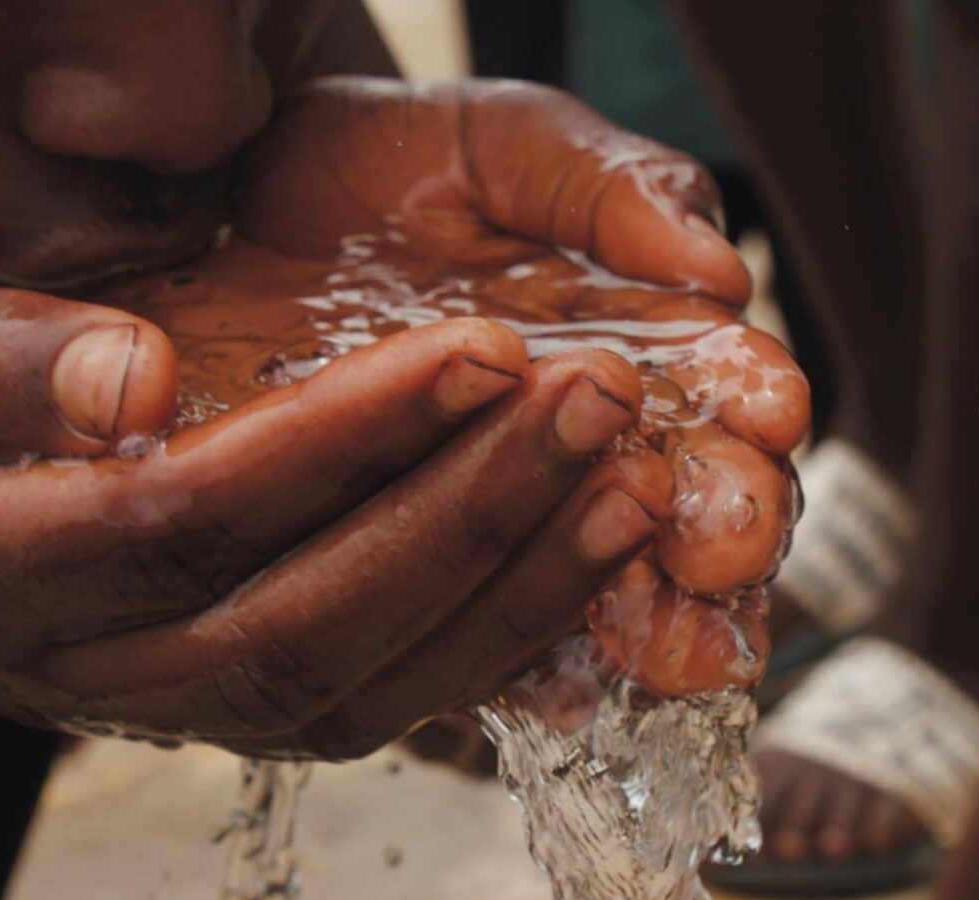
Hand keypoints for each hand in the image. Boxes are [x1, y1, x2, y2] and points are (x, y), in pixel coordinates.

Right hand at [0, 83, 801, 754]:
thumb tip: (129, 383)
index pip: (180, 525)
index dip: (338, 447)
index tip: (476, 348)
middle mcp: (81, 671)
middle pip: (297, 631)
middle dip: (464, 520)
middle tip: (597, 405)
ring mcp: (161, 708)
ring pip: (359, 692)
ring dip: (508, 593)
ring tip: (630, 477)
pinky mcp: (232, 707)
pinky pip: (384, 707)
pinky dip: (499, 646)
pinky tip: (590, 556)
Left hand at [216, 77, 810, 696]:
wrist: (205, 204)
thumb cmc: (368, 173)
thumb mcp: (502, 148)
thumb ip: (611, 191)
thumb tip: (720, 275)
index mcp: (617, 379)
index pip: (713, 431)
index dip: (747, 427)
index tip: (773, 410)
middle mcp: (560, 478)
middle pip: (667, 534)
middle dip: (712, 531)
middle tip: (729, 524)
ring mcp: (468, 542)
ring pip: (567, 597)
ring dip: (611, 573)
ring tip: (639, 528)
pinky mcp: (365, 596)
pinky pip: (448, 663)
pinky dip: (510, 662)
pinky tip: (562, 673)